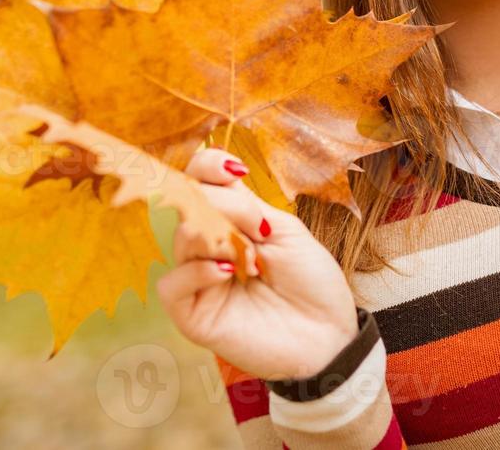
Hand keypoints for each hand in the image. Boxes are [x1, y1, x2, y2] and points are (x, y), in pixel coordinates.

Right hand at [156, 147, 359, 380]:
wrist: (328, 334)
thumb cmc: (311, 282)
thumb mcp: (284, 231)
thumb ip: (244, 207)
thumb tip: (211, 182)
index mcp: (229, 221)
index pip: (198, 181)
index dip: (207, 166)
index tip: (234, 169)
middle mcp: (208, 246)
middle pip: (189, 204)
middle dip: (227, 207)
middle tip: (263, 228)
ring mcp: (198, 280)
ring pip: (182, 239)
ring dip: (222, 240)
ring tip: (255, 261)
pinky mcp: (193, 315)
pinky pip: (172, 284)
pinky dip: (197, 272)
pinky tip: (227, 273)